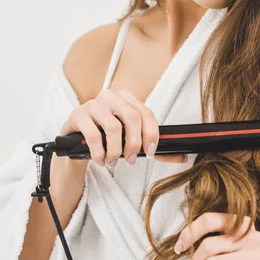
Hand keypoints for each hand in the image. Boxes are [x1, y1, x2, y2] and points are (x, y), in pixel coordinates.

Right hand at [60, 88, 187, 166]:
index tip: (150, 153)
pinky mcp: (77, 114)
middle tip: (132, 161)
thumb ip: (154, 148)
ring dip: (116, 151)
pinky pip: (94, 134)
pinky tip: (100, 160)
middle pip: (132, 118)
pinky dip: (100, 152)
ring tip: (113, 162)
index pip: (146, 113)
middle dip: (134, 144)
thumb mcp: (130, 142)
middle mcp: (111, 96)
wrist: (76, 143)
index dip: (151, 134)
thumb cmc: (107, 140)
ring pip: (113, 127)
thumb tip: (184, 157)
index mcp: (127, 99)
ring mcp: (93, 103)